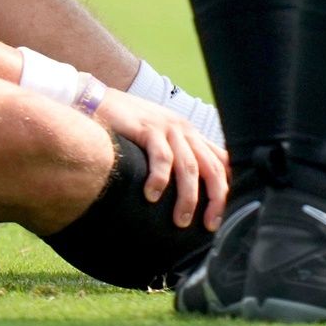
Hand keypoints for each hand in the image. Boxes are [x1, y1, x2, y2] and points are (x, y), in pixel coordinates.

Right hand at [94, 88, 227, 231]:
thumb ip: (175, 157)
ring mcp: (167, 128)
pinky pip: (161, 157)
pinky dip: (160, 179)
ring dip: (188, 197)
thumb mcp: (159, 139)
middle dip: (216, 199)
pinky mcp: (147, 129)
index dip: (229, 187)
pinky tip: (152, 196)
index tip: (225, 214)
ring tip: (180, 221)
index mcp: (190, 134)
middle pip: (212, 167)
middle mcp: (184, 130)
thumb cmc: (127, 127)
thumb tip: (186, 192)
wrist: (96, 99)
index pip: (222, 160)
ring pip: (189, 167)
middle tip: (210, 225)